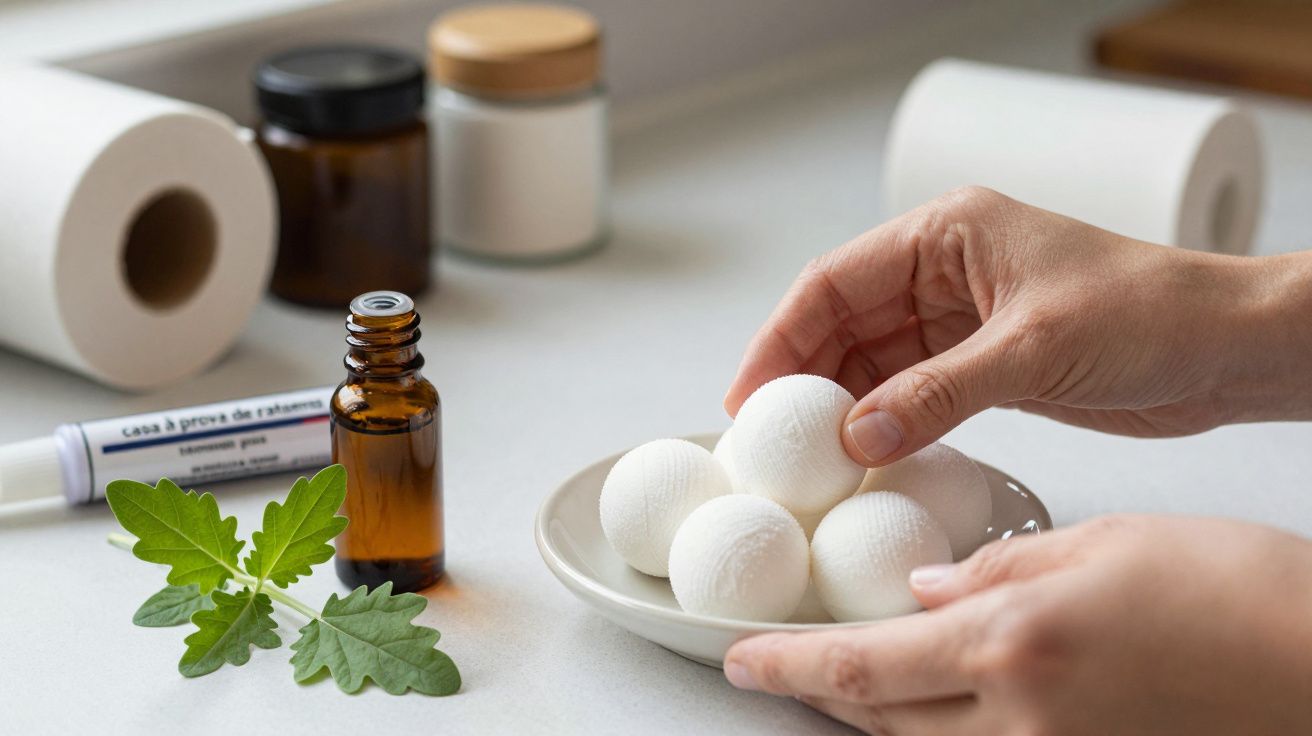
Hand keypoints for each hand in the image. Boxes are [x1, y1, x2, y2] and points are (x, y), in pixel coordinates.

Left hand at [722, 515, 1311, 734]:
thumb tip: (929, 586)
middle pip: (883, 719)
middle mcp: (1022, 721)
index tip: (739, 658)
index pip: (860, 666)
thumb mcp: (1104, 543)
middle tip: (785, 664)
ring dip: (881, 716)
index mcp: (1013, 645)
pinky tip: (950, 700)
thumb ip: (998, 568)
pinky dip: (948, 732)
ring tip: (859, 679)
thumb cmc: (1240, 594)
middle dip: (824, 693)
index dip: (786, 666)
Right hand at [724, 187, 1311, 465]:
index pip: (835, 282)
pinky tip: (861, 459)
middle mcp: (944, 273)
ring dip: (840, 409)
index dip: (781, 337)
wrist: (1227, 350)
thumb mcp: (1031, 350)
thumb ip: (936, 393)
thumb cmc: (1151, 313)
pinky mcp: (981, 367)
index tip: (749, 395)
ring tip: (807, 459)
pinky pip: (909, 396)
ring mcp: (960, 323)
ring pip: (872, 365)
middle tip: (769, 439)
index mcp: (946, 235)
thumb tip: (856, 436)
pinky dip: (882, 427)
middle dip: (802, 379)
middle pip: (843, 325)